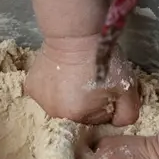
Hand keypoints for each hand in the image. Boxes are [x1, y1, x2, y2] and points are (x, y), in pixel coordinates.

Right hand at [25, 34, 139, 125]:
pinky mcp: (30, 87)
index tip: (105, 89)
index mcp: (77, 118)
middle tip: (89, 81)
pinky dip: (51, 86)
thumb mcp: (128, 89)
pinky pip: (45, 94)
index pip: (96, 121)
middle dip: (85, 103)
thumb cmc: (102, 61)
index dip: (104, 106)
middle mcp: (54, 114)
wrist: (76, 35)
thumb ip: (127, 115)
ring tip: (74, 76)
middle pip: (76, 115)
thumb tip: (117, 123)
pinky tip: (59, 74)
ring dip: (67, 95)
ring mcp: (39, 101)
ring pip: (59, 105)